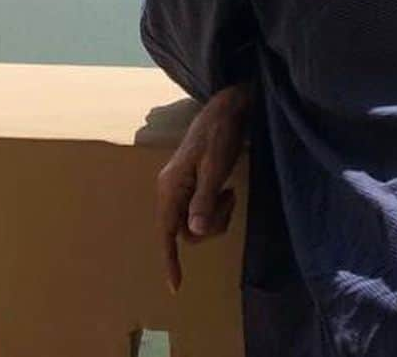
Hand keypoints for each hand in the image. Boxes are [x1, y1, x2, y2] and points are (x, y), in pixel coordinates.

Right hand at [156, 83, 250, 292]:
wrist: (225, 110)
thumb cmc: (219, 134)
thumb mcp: (214, 166)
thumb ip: (204, 198)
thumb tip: (194, 231)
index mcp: (170, 186)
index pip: (166, 231)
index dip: (170, 259)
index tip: (176, 286)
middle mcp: (170, 190)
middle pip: (187, 231)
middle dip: (211, 225)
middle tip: (229, 200)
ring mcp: (180, 188)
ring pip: (197, 223)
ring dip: (217, 215)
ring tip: (230, 192)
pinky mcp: (192, 185)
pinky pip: (201, 211)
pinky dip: (217, 208)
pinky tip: (226, 189)